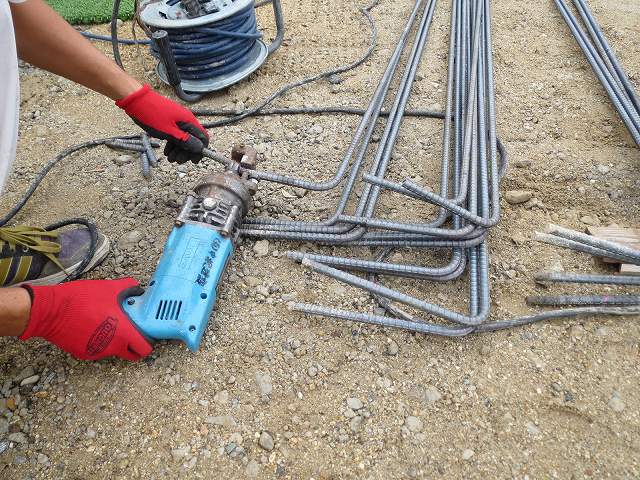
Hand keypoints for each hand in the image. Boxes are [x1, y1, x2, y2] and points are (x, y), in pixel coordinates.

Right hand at [20, 278, 151, 360]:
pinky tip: (92, 327)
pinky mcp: (84, 354)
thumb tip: (137, 288)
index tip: (147, 335)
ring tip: (108, 324)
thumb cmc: (82, 299)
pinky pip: (98, 349)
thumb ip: (128, 288)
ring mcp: (98, 352)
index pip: (145, 349)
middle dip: (135, 345)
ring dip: (115, 341)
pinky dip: (99, 341)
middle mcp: (112, 346)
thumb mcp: (109, 288)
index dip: (149, 343)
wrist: (51, 311)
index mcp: (123, 332)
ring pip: (114, 351)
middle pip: (131, 353)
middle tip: (132, 332)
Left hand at [116, 84, 208, 163]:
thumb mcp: (169, 132)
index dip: (200, 150)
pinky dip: (173, 143)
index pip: (203, 138)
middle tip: (177, 161)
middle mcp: (186, 120)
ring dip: (178, 150)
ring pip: (184, 138)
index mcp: (189, 121)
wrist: (136, 100)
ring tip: (169, 158)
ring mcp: (178, 120)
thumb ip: (186, 140)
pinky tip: (166, 151)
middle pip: (194, 140)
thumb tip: (200, 148)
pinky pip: (176, 134)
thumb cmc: (152, 116)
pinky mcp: (170, 120)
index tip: (193, 160)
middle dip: (187, 152)